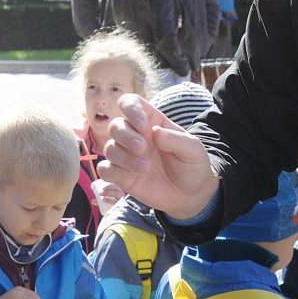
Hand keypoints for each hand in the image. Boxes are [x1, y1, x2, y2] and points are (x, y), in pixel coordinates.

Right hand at [98, 93, 218, 218]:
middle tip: (143, 149)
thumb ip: (176, 139)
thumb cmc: (192, 166)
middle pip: (115, 125)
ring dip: (123, 157)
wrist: (191, 195)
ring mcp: (127, 156)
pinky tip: (131, 176)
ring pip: (109, 148)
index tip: (142, 125)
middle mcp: (135, 136)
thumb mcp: (193, 150)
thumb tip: (154, 132)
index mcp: (151, 122)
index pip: (129, 103)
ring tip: (145, 168)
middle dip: (126, 136)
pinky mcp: (122, 176)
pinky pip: (104, 169)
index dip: (130, 109)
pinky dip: (111, 172)